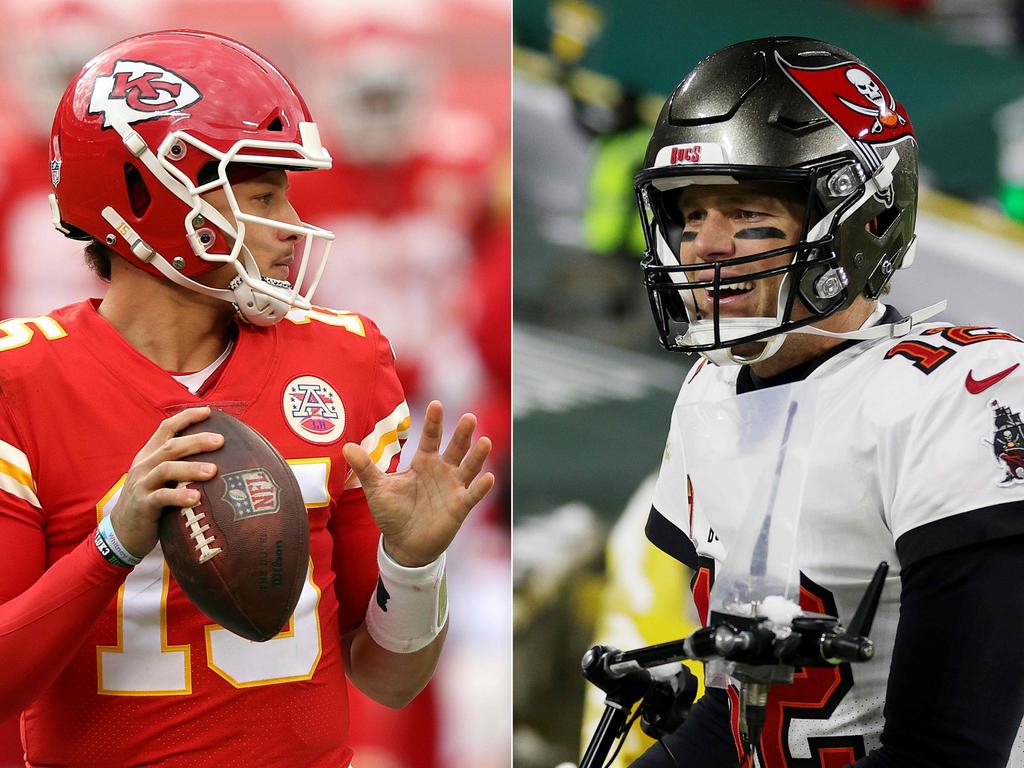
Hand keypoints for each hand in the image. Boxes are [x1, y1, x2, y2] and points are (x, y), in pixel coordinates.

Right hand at [109, 407, 223, 557]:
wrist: (123, 532)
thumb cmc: (151, 502)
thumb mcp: (160, 478)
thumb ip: (179, 465)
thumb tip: (216, 457)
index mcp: (149, 455)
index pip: (166, 428)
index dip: (186, 417)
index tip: (209, 411)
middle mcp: (144, 466)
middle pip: (171, 446)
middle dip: (196, 441)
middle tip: (220, 441)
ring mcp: (142, 484)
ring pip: (166, 469)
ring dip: (191, 468)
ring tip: (213, 470)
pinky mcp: (143, 505)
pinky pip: (161, 497)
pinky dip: (179, 496)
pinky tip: (196, 498)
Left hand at [343, 401, 493, 566]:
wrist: (403, 544)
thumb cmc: (392, 513)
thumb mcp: (376, 488)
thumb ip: (365, 467)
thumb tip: (345, 446)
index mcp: (423, 462)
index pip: (430, 437)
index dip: (434, 422)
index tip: (437, 404)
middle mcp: (442, 471)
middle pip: (455, 448)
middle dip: (462, 433)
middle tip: (469, 417)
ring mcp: (453, 488)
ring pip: (469, 468)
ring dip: (477, 456)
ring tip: (485, 441)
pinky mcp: (459, 507)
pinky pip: (472, 495)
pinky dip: (481, 487)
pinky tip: (488, 478)